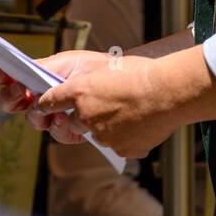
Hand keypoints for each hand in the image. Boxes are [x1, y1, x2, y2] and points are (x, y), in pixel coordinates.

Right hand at [0, 50, 109, 145]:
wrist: (117, 83)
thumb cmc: (91, 68)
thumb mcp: (67, 62)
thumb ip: (43, 69)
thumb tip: (23, 84)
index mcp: (35, 76)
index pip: (8, 77)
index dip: (0, 76)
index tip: (0, 75)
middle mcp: (38, 97)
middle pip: (10, 102)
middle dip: (11, 97)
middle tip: (22, 91)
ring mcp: (50, 115)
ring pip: (33, 120)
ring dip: (38, 114)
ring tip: (51, 107)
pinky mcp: (67, 130)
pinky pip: (57, 132)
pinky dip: (60, 126)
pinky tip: (66, 119)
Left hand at [0, 50, 174, 157]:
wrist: (169, 92)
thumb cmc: (143, 73)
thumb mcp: (109, 66)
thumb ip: (88, 81)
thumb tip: (77, 90)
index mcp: (80, 90)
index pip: (49, 102)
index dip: (46, 105)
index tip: (46, 107)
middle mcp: (85, 115)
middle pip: (71, 123)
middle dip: (82, 117)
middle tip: (105, 105)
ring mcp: (101, 135)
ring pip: (95, 134)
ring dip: (106, 126)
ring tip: (129, 111)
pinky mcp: (118, 149)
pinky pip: (116, 145)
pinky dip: (125, 136)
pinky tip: (139, 122)